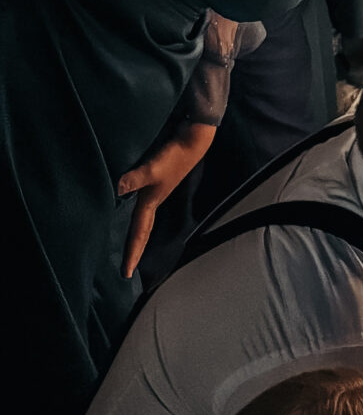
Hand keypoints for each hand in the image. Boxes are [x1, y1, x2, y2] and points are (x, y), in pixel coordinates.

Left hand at [119, 121, 217, 277]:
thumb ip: (135, 178)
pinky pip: (140, 201)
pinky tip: (128, 204)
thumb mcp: (153, 168)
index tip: (126, 274)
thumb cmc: (175, 156)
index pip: (138, 235)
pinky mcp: (155, 177)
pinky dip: (133, 209)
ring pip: (141, 217)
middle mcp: (153, 199)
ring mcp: (156, 189)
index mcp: (151, 203)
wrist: (193, 140)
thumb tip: (117, 190)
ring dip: (135, 232)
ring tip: (128, 245)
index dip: (131, 254)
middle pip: (141, 231)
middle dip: (134, 249)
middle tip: (126, 268)